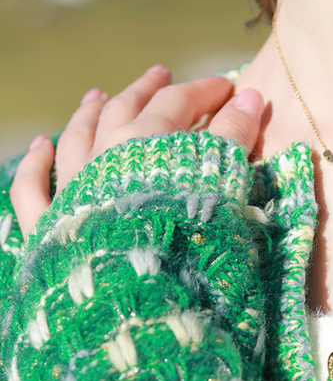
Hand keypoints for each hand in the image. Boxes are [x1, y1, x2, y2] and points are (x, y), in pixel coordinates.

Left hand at [10, 65, 265, 240]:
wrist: (136, 306)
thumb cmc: (186, 244)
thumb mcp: (220, 185)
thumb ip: (234, 139)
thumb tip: (250, 96)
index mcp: (147, 144)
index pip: (179, 102)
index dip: (206, 90)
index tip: (230, 87)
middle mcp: (103, 157)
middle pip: (126, 110)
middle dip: (147, 89)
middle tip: (162, 73)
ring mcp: (72, 190)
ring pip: (77, 138)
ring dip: (89, 113)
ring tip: (98, 94)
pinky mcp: (48, 228)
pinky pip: (33, 189)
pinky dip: (35, 163)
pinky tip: (40, 145)